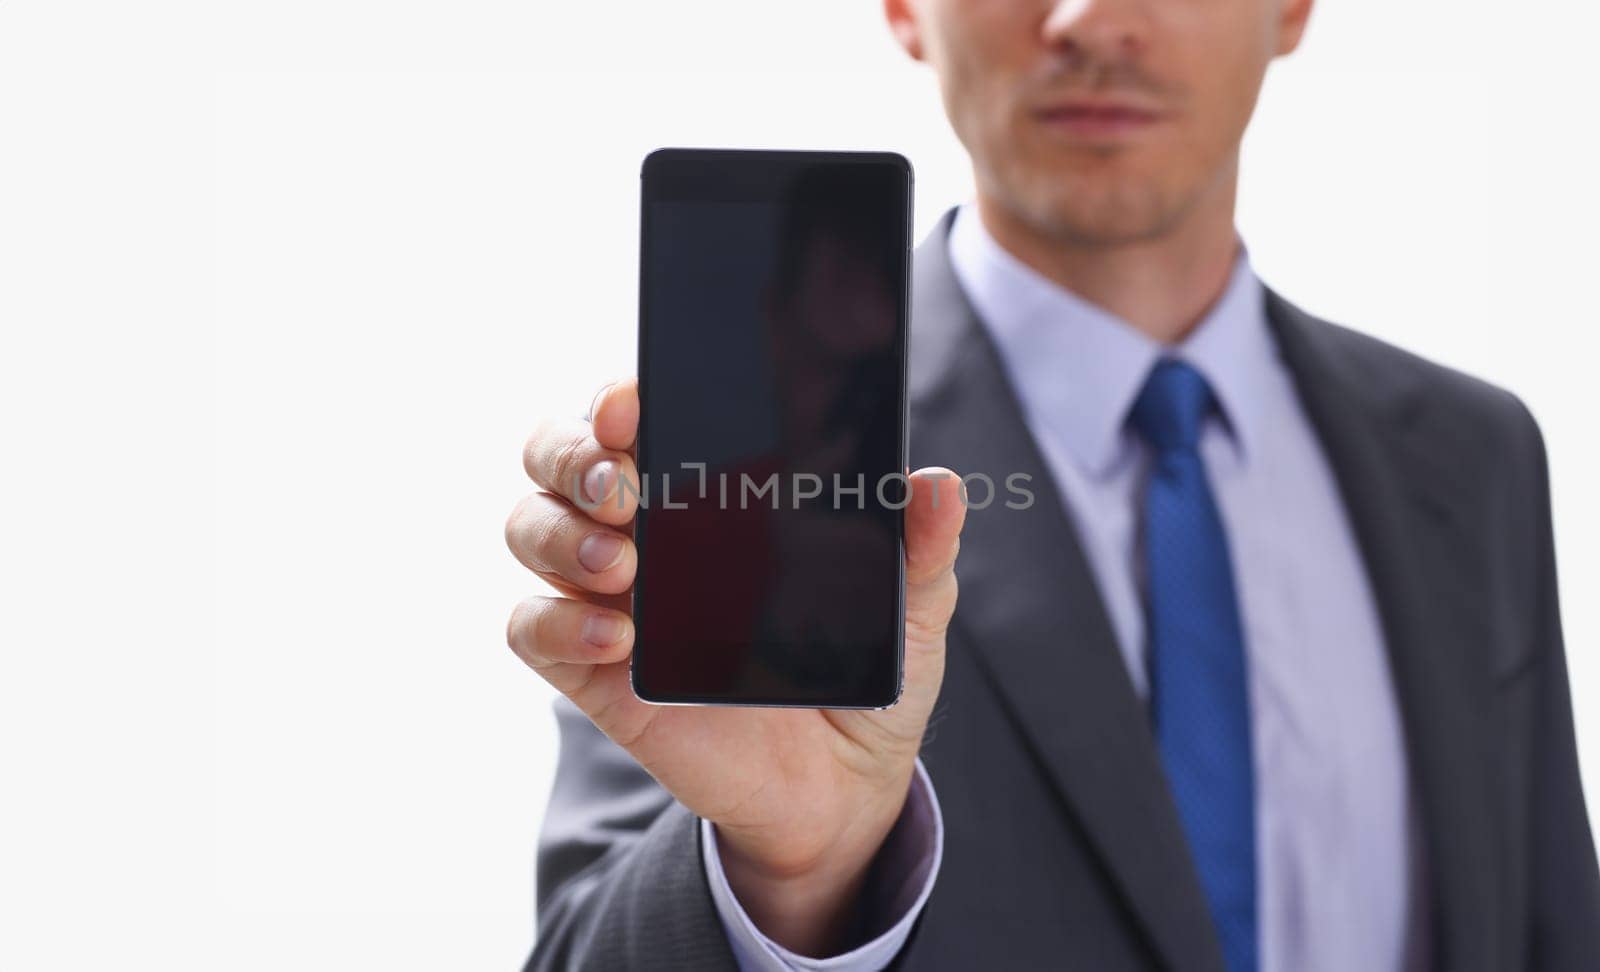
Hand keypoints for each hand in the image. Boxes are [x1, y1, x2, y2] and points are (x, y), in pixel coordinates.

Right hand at [505, 378, 964, 955]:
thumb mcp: (907, 607)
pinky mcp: (594, 669)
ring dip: (562, 533)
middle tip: (624, 487)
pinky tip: (622, 639)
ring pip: (530, 526)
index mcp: (709, 485)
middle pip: (558, 454)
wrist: (838, 783)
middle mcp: (643, 526)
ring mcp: (610, 595)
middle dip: (573, 453)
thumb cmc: (858, 668)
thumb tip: (936, 484)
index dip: (617, 394)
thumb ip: (920, 546)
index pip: (635, 412)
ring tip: (626, 566)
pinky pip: (531, 628)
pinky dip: (559, 622)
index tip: (634, 402)